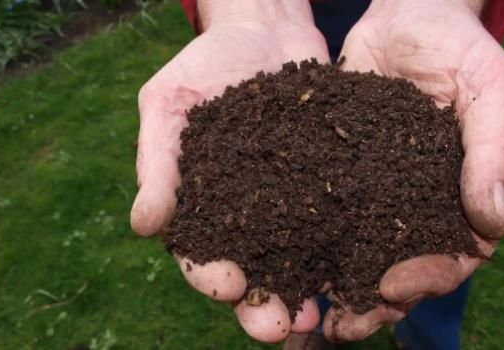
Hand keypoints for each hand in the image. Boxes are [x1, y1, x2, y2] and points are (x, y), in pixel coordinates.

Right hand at [130, 1, 329, 342]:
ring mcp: (291, 202)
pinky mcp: (329, 184)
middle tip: (277, 327)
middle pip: (253, 271)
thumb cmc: (205, 65)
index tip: (227, 285)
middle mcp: (248, 214)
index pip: (200, 253)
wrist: (264, 29)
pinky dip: (347, 248)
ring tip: (319, 317)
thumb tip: (143, 226)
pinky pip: (338, 221)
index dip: (210, 275)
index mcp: (203, 205)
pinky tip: (360, 267)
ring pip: (298, 259)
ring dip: (306, 292)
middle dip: (262, 304)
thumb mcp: (168, 103)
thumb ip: (157, 162)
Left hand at [324, 0, 503, 340]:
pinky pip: (321, 214)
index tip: (393, 286)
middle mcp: (415, 202)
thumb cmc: (457, 45)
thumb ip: (495, 151)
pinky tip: (278, 260)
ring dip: (334, 285)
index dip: (428, 278)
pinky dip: (303, 241)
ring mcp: (375, 191)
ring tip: (306, 311)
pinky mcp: (336, 172)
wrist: (404, 12)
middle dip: (373, 301)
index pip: (454, 255)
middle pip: (400, 268)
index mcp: (460, 194)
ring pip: (357, 251)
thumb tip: (494, 225)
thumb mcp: (489, 87)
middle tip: (342, 326)